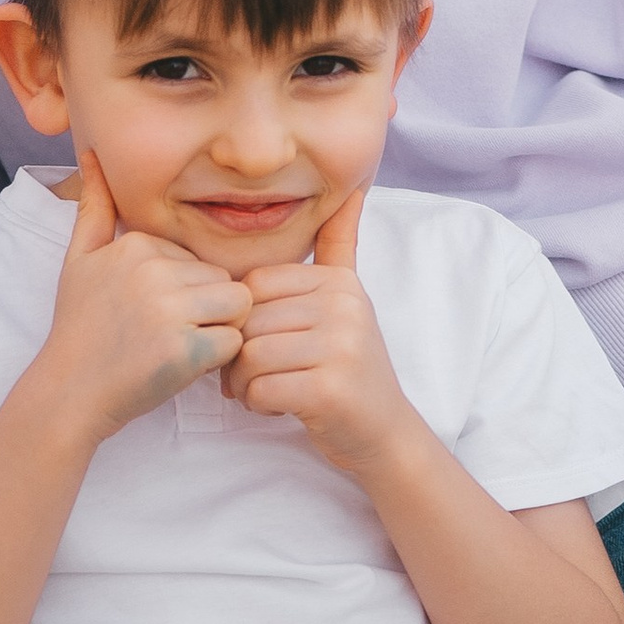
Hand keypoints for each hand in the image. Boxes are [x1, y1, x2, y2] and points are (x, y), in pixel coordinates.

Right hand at [30, 150, 249, 442]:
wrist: (68, 391)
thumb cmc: (79, 326)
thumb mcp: (79, 260)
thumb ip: (95, 207)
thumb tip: (92, 152)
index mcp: (137, 243)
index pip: (199, 259)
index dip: (186, 291)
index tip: (149, 312)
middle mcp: (153, 270)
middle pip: (223, 280)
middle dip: (206, 310)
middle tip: (166, 334)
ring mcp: (168, 309)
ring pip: (237, 307)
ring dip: (218, 330)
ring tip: (180, 345)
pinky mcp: (184, 349)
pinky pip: (234, 342)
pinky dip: (218, 360)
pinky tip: (182, 365)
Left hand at [222, 189, 414, 473]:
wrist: (384, 433)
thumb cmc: (350, 368)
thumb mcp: (348, 302)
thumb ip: (340, 248)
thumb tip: (352, 191)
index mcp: (339, 283)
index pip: (256, 284)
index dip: (244, 318)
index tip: (258, 342)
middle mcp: (344, 308)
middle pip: (249, 320)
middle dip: (238, 355)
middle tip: (252, 376)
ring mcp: (340, 347)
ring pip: (250, 355)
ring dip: (244, 382)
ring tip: (264, 390)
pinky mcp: (329, 389)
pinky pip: (260, 388)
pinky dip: (257, 403)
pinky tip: (277, 406)